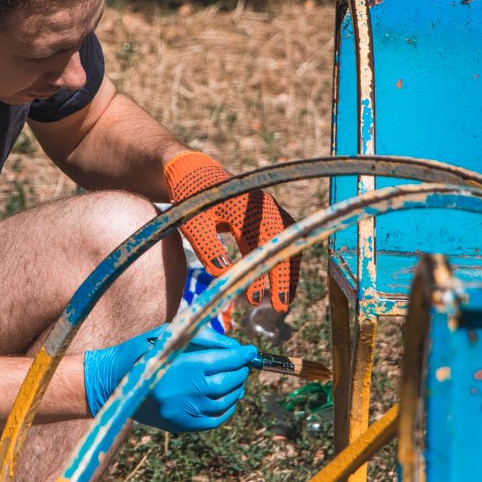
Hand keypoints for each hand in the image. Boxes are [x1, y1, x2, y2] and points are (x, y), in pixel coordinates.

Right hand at [83, 324, 257, 432]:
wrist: (109, 383)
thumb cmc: (139, 352)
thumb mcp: (167, 335)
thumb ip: (202, 337)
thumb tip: (233, 347)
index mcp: (183, 366)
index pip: (226, 361)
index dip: (242, 355)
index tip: (249, 350)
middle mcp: (187, 391)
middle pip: (229, 382)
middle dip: (239, 371)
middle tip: (241, 363)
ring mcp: (185, 412)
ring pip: (226, 401)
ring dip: (235, 389)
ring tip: (234, 379)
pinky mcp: (180, 426)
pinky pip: (215, 420)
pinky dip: (226, 408)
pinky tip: (225, 398)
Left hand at [164, 151, 299, 310]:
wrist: (194, 173)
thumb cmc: (191, 199)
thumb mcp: (193, 223)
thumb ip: (208, 247)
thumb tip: (225, 276)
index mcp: (246, 207)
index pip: (261, 245)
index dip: (262, 274)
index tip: (255, 300)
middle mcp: (265, 206)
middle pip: (283, 244)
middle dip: (283, 278)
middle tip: (279, 308)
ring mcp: (271, 208)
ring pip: (290, 241)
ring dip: (289, 271)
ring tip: (284, 301)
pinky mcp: (270, 213)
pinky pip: (286, 238)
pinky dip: (285, 259)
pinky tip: (280, 282)